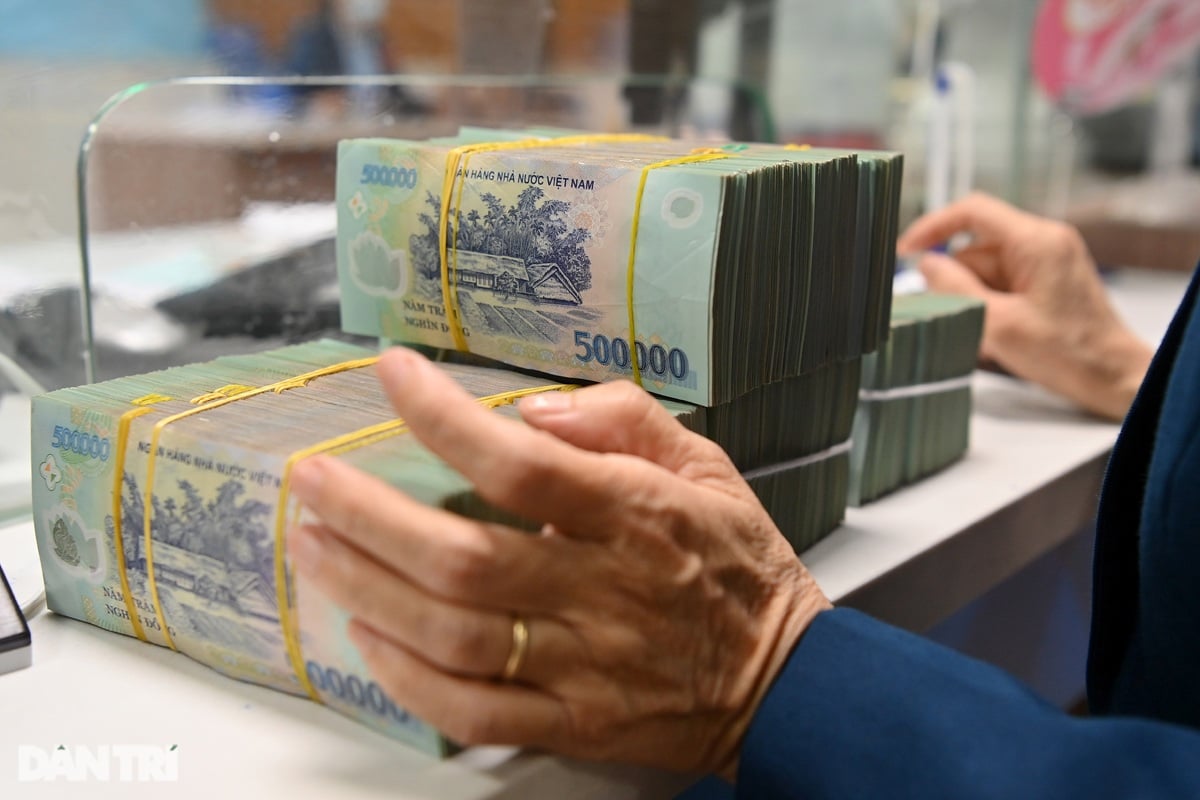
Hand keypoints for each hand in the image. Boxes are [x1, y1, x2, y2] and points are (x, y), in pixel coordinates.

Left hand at [287, 347, 829, 779]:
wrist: (783, 680)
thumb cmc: (737, 564)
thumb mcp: (708, 465)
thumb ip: (628, 419)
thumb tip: (536, 409)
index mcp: (638, 516)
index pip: (522, 464)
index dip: (444, 416)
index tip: (392, 374)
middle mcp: (604, 591)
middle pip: (464, 558)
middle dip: (369, 516)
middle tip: (311, 481)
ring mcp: (585, 666)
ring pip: (454, 637)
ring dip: (369, 591)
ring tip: (312, 547)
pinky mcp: (574, 722)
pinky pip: (474, 713)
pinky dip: (408, 680)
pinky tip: (367, 636)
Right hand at [897, 193, 1152, 420]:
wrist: (1113, 377)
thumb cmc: (1068, 354)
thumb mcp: (998, 324)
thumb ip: (956, 290)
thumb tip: (926, 265)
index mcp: (1036, 242)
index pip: (973, 211)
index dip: (933, 227)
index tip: (906, 251)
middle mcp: (1044, 242)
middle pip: (976, 249)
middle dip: (959, 284)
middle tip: (961, 320)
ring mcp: (1047, 260)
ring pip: (985, 270)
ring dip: (976, 300)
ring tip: (991, 336)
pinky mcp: (1047, 279)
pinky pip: (1002, 283)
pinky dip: (991, 306)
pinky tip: (1001, 335)